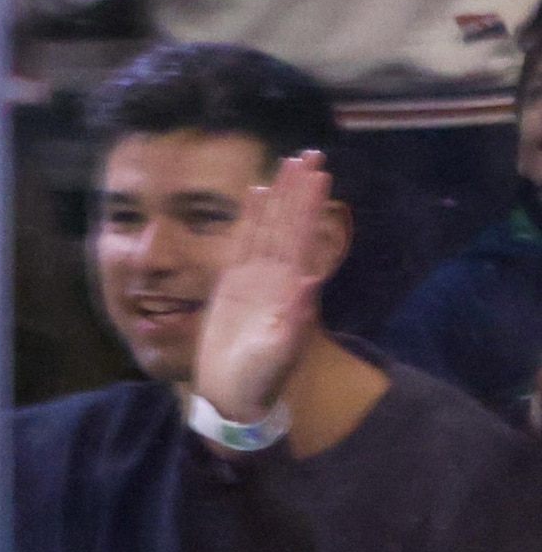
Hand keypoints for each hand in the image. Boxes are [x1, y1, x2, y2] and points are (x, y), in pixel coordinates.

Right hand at [192, 148, 335, 432]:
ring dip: (279, 197)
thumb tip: (309, 285)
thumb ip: (292, 323)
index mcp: (287, 289)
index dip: (308, 206)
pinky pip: (242, 243)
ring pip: (268, 228)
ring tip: (286, 164)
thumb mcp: (277, 356)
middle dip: (298, 190)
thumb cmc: (257, 382)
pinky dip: (250, 218)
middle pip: (287, 224)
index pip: (299, 237)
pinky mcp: (232, 286)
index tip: (319, 174)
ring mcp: (254, 279)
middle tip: (309, 153)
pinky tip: (255, 195)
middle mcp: (275, 277)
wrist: (234, 398)